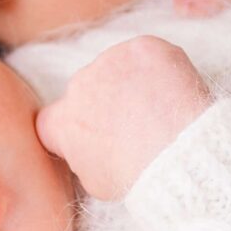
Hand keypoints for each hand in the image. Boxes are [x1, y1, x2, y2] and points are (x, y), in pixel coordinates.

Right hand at [35, 36, 212, 198]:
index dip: (78, 126)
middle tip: (138, 125)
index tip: (99, 136)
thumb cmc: (135, 175)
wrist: (173, 152)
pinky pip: (148, 54)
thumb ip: (83, 159)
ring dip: (133, 83)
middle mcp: (78, 84)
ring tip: (160, 111)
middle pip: (89, 88)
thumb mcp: (94, 183)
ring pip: (119, 68)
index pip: (56, 119)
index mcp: (59, 121)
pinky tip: (174, 92)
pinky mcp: (142, 47)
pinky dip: (160, 68)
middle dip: (108, 101)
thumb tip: (92, 150)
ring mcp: (110, 60)